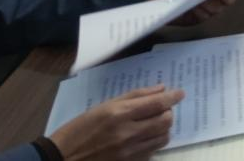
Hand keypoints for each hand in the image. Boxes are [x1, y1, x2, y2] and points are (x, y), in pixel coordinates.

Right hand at [47, 85, 183, 160]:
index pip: (157, 104)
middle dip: (168, 112)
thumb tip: (160, 89)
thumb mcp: (104, 106)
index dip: (173, 97)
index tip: (180, 93)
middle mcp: (127, 133)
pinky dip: (153, 142)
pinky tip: (144, 138)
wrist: (63, 158)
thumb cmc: (80, 128)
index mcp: (120, 114)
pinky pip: (152, 151)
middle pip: (165, 121)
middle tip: (161, 109)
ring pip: (163, 138)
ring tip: (153, 123)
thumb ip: (134, 96)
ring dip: (163, 128)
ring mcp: (129, 152)